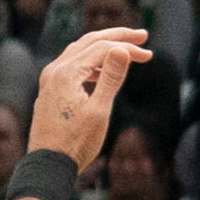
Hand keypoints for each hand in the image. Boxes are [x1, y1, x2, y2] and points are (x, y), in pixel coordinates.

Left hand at [29, 29, 151, 168]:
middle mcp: (54, 70)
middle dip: (116, 37)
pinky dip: (93, 62)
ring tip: (126, 51)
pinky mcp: (51, 89)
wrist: (49, 163)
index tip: (149, 55)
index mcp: (66, 73)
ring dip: (104, 48)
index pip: (101, 48)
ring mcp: (50, 79)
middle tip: (142, 35)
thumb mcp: (99, 111)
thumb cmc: (76, 142)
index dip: (127, 48)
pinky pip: (73, 65)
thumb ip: (111, 78)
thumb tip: (121, 50)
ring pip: (79, 52)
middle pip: (88, 42)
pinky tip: (104, 71)